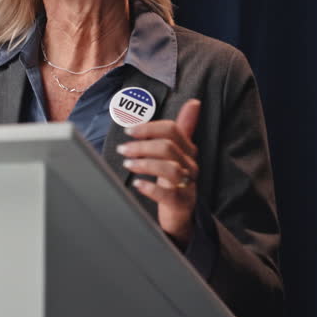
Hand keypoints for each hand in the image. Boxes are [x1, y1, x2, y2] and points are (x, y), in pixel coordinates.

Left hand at [116, 98, 201, 243]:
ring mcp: (187, 185)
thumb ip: (183, 128)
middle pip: (168, 147)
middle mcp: (190, 165)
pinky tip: (137, 184)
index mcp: (188, 150)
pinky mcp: (181, 203)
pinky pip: (167, 194)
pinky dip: (151, 188)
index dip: (149, 127)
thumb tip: (194, 102)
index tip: (128, 130)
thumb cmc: (176, 180)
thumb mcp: (179, 153)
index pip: (172, 130)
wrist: (182, 214)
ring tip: (127, 164)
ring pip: (169, 169)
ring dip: (145, 164)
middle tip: (123, 148)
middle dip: (142, 145)